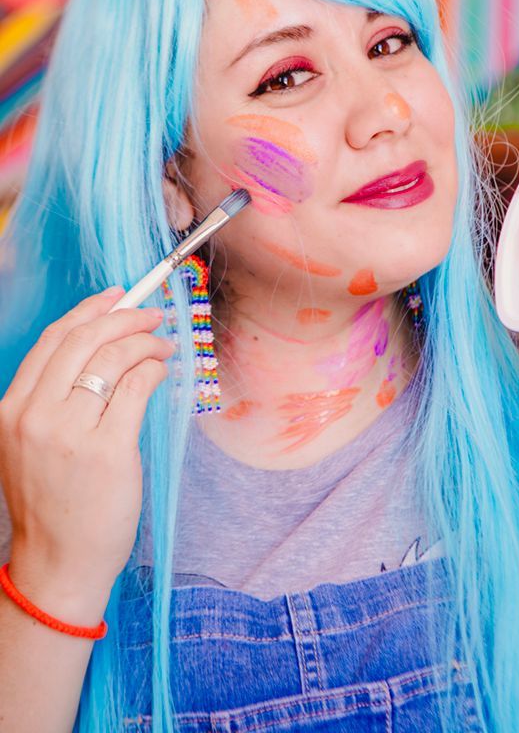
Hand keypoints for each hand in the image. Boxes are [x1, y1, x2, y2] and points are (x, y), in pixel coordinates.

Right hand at [0, 288, 173, 620]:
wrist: (57, 563)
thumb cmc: (53, 503)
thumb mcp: (29, 444)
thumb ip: (52, 399)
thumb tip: (101, 350)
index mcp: (13, 409)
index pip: (53, 341)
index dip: (88, 311)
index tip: (115, 296)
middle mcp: (36, 415)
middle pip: (85, 341)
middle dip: (124, 317)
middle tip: (151, 315)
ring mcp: (71, 433)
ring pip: (114, 359)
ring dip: (146, 342)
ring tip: (163, 344)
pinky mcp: (108, 450)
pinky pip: (137, 387)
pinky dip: (154, 369)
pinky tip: (162, 369)